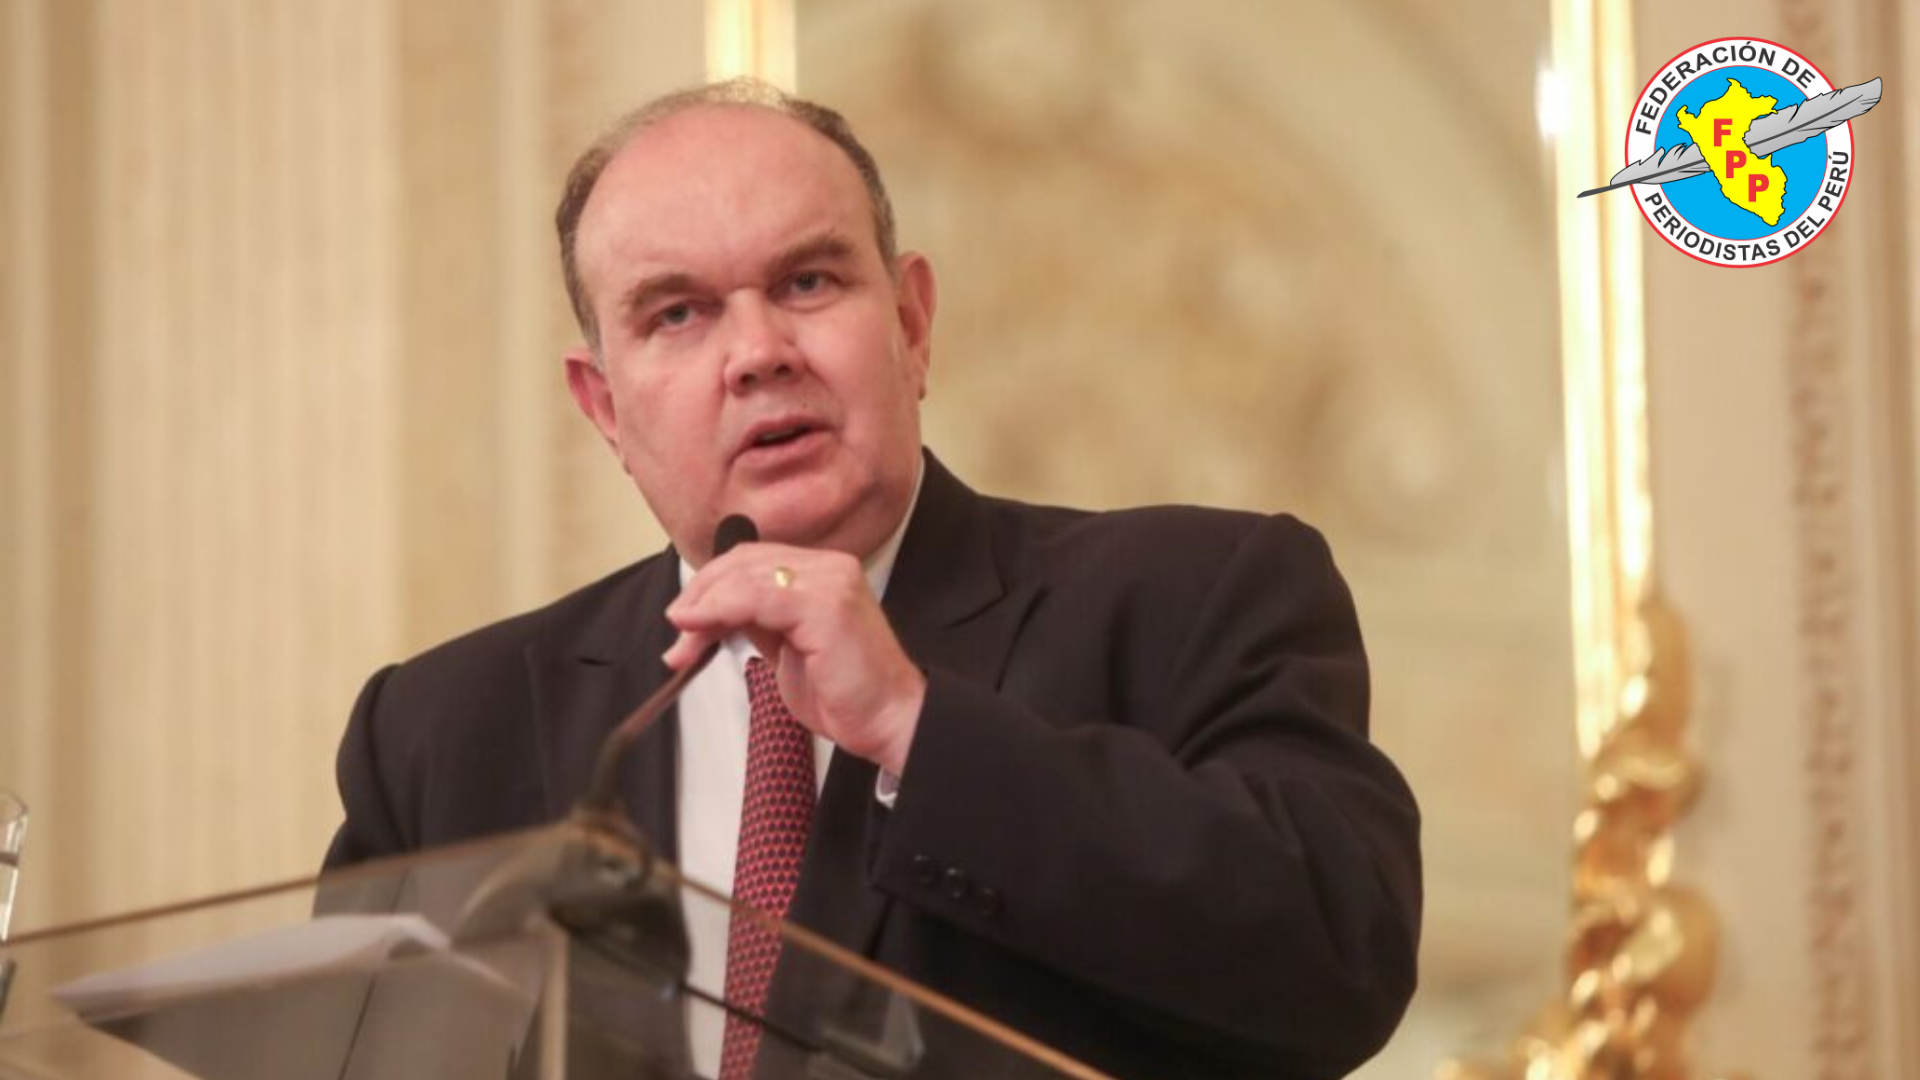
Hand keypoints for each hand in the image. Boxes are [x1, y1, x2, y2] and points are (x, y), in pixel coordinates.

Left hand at [663, 543, 924, 775]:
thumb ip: (758, 622)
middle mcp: (829, 567)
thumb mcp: (788, 648)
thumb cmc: (845, 693)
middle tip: (678, 631)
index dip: (709, 585)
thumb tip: (710, 615)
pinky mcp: (826, 605)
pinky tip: (699, 629)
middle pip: (743, 562)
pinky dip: (719, 609)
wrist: (889, 721)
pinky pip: (757, 597)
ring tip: (683, 640)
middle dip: (700, 595)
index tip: (684, 619)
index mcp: (823, 572)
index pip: (750, 561)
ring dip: (704, 606)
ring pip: (745, 576)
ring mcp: (830, 582)